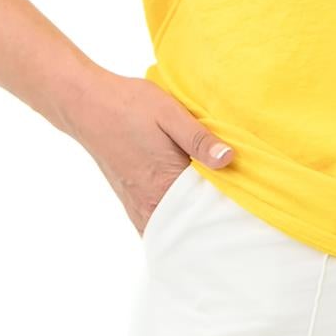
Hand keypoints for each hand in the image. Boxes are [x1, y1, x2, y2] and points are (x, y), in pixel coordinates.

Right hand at [59, 70, 234, 235]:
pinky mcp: (130, 202)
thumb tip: (229, 158)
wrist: (88, 105)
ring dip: (192, 225)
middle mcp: (149, 202)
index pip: (204, 212)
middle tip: (236, 216)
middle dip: (211, 224)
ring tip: (215, 214)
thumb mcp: (170, 113)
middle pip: (189, 228)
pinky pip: (156, 226)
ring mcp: (137, 206)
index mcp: (164, 183)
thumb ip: (199, 139)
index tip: (247, 207)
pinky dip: (174, 224)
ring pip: (171, 230)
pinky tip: (188, 209)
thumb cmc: (130, 105)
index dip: (227, 210)